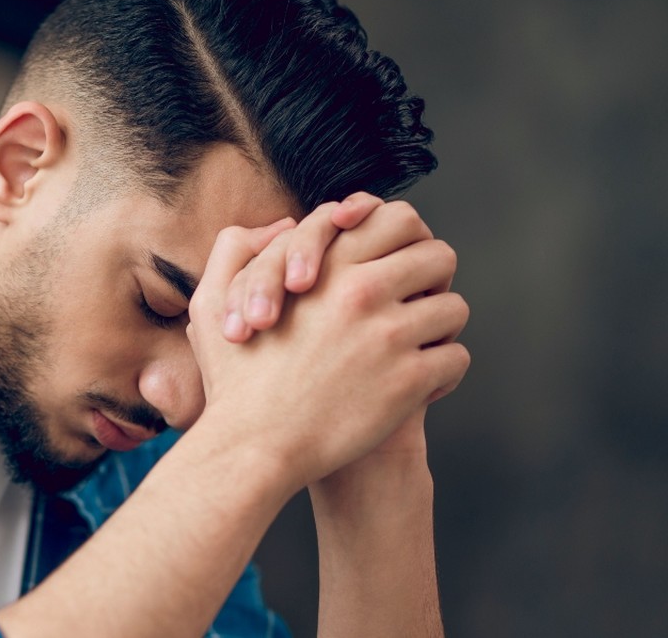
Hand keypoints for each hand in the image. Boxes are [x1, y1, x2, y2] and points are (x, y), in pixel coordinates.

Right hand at [186, 201, 469, 489]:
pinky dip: (442, 373)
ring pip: (454, 308)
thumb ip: (235, 250)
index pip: (398, 219)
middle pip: (438, 256)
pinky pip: (455, 358)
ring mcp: (388, 336)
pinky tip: (416, 386)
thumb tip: (281, 226)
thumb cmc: (234, 381)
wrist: (254, 446)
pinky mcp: (408, 380)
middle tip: (415, 304)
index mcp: (324, 267)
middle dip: (432, 279)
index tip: (397, 263)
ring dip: (439, 328)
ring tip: (416, 348)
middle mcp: (361, 292)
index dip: (405, 239)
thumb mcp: (211, 303)